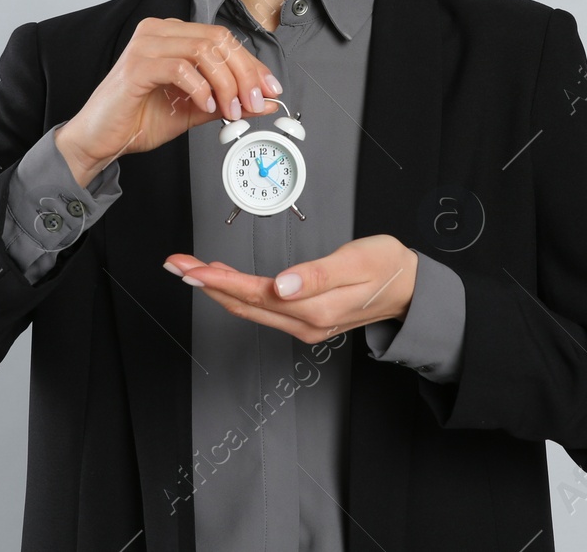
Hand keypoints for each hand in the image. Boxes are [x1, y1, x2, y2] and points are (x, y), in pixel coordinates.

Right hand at [56, 17, 281, 185]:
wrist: (101, 140)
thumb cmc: (138, 119)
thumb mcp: (196, 110)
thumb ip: (230, 102)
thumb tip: (266, 103)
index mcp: (174, 36)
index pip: (224, 39)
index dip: (252, 64)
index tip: (270, 90)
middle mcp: (160, 32)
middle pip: (219, 40)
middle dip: (244, 74)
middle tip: (254, 103)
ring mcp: (146, 45)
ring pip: (204, 50)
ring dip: (226, 83)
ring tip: (230, 110)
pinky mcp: (137, 65)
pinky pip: (181, 68)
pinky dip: (201, 89)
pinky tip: (206, 107)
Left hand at [162, 235, 418, 345]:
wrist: (410, 288)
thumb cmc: (386, 267)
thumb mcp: (357, 261)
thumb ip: (317, 275)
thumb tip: (283, 286)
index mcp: (314, 307)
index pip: (255, 292)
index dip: (219, 280)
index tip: (192, 268)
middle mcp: (305, 322)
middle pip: (243, 304)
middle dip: (205, 284)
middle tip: (176, 264)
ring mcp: (304, 324)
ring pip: (249, 308)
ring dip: (217, 289)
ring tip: (191, 269)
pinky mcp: (306, 319)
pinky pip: (262, 308)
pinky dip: (238, 292)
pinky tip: (226, 280)